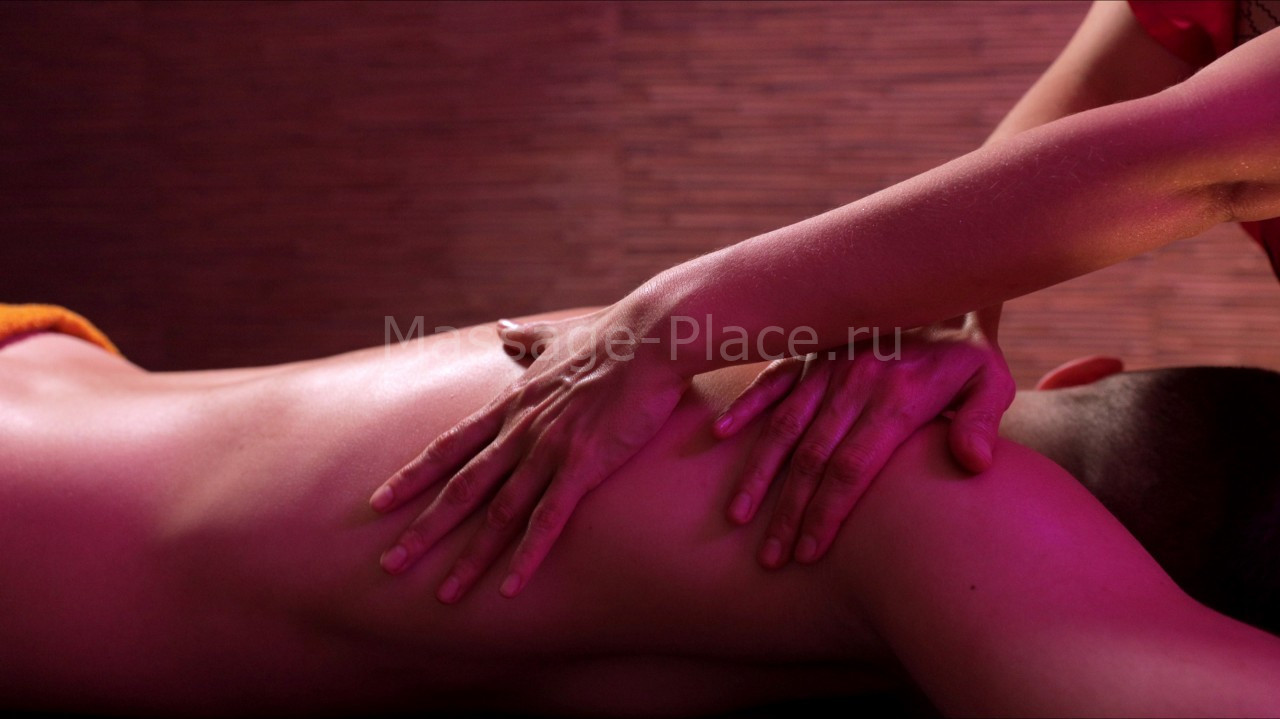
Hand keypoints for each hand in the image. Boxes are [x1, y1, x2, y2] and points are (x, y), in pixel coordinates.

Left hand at [369, 305, 688, 602]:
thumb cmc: (610, 336)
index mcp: (511, 404)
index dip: (412, 477)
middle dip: (422, 530)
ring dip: (469, 557)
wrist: (647, 338)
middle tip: (389, 564)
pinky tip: (510, 588)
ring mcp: (548, 450)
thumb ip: (526, 339)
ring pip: (497, 514)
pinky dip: (527, 556)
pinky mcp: (582, 466)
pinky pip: (548, 520)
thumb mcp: (556, 335)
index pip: (448, 446)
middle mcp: (519, 431)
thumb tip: (504, 328)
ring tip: (445, 595)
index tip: (378, 502)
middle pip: (460, 489)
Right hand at [714, 319, 1014, 568]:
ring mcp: (826, 365)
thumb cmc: (965, 352)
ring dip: (758, 473)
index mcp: (896, 397)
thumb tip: (974, 463)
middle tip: (770, 558)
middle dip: (787, 512)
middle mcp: (854, 382)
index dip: (827, 513)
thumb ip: (981, 421)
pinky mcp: (809, 350)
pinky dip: (746, 404)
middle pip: (811, 459)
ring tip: (738, 515)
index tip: (809, 553)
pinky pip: (771, 378)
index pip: (852, 468)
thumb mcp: (991, 380)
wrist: (942, 288)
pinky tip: (721, 434)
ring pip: (783, 425)